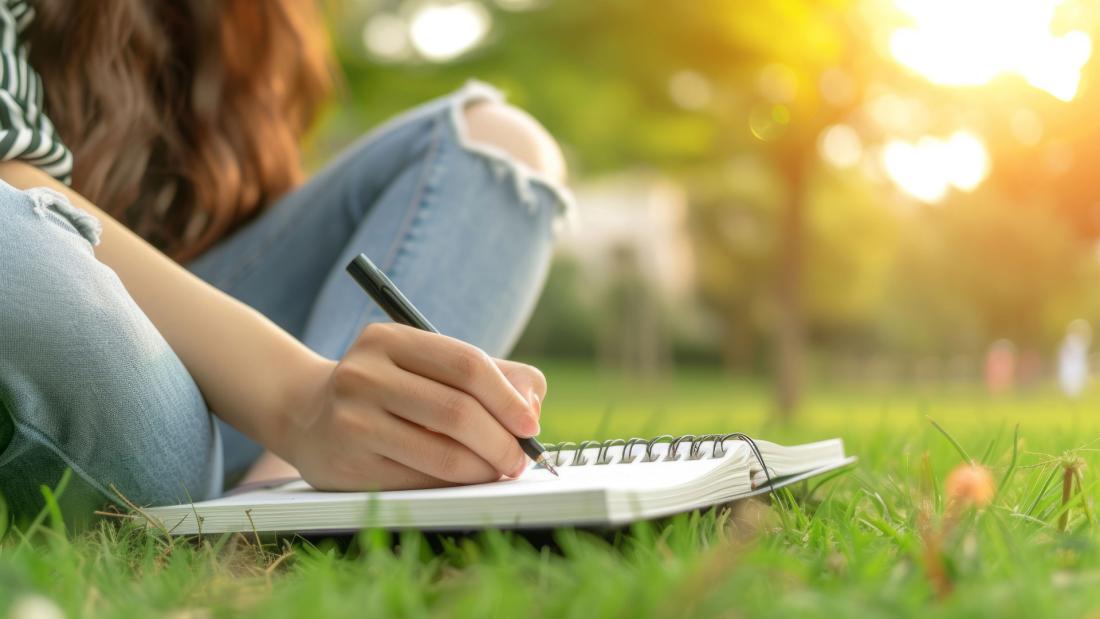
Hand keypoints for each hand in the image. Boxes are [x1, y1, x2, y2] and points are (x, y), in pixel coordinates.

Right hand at [286, 323, 546, 490]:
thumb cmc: (389, 386)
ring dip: (484, 468)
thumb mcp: (428, 362)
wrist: (306, 413)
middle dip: (502, 441)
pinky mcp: (349, 466)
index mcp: (389, 339)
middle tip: (520, 458)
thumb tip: (532, 405)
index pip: (466, 365)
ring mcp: (352, 422)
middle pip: (458, 412)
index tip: (530, 423)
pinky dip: (454, 485)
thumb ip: (491, 372)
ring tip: (499, 469)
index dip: (508, 398)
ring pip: (442, 454)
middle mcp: (365, 375)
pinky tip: (465, 479)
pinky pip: (420, 481)